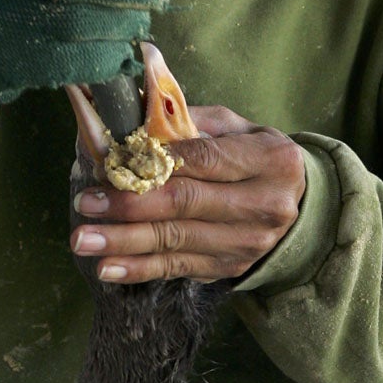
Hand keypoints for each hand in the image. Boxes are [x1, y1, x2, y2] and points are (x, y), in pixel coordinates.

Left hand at [70, 106, 305, 282]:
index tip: (114, 163)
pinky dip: (139, 269)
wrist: (298, 205)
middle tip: (87, 204)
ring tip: (83, 239)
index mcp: (269, 160)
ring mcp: (246, 242)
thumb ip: (189, 120)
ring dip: (124, 241)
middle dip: (130, 204)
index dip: (156, 161)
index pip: (204, 159)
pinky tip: (107, 267)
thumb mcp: (236, 127)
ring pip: (176, 240)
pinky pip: (177, 268)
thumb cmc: (254, 155)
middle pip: (186, 203)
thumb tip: (133, 114)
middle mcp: (263, 205)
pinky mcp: (229, 267)